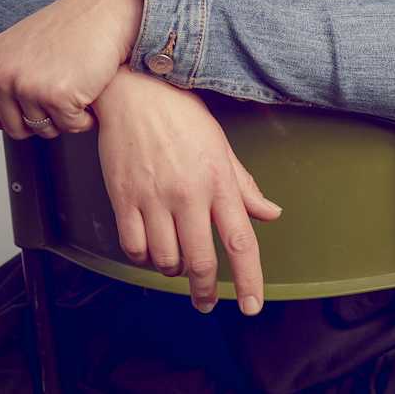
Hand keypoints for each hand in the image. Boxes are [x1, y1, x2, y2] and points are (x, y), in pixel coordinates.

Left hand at [0, 0, 143, 138]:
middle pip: (14, 129)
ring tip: (78, 84)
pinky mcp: (57, 95)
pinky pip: (71, 126)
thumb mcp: (23, 44)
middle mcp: (2, 73)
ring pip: (45, 130)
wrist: (110, 10)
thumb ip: (4, 74)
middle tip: (62, 93)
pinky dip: (86, 116)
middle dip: (41, 120)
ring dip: (66, 116)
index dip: (2, 117)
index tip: (24, 107)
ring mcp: (28, 85)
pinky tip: (92, 88)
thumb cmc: (75, 26)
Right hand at [93, 66, 282, 316]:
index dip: (249, 280)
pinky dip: (143, 257)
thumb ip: (244, 186)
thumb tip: (270, 213)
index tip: (251, 306)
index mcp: (217, 179)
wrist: (134, 89)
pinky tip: (150, 247)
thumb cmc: (180, 113)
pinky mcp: (123, 197)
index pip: (240, 241)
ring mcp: (153, 196)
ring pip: (166, 260)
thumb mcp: (220, 145)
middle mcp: (188, 192)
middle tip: (205, 301)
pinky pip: (133, 247)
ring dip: (173, 270)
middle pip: (201, 261)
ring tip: (176, 260)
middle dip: (205, 290)